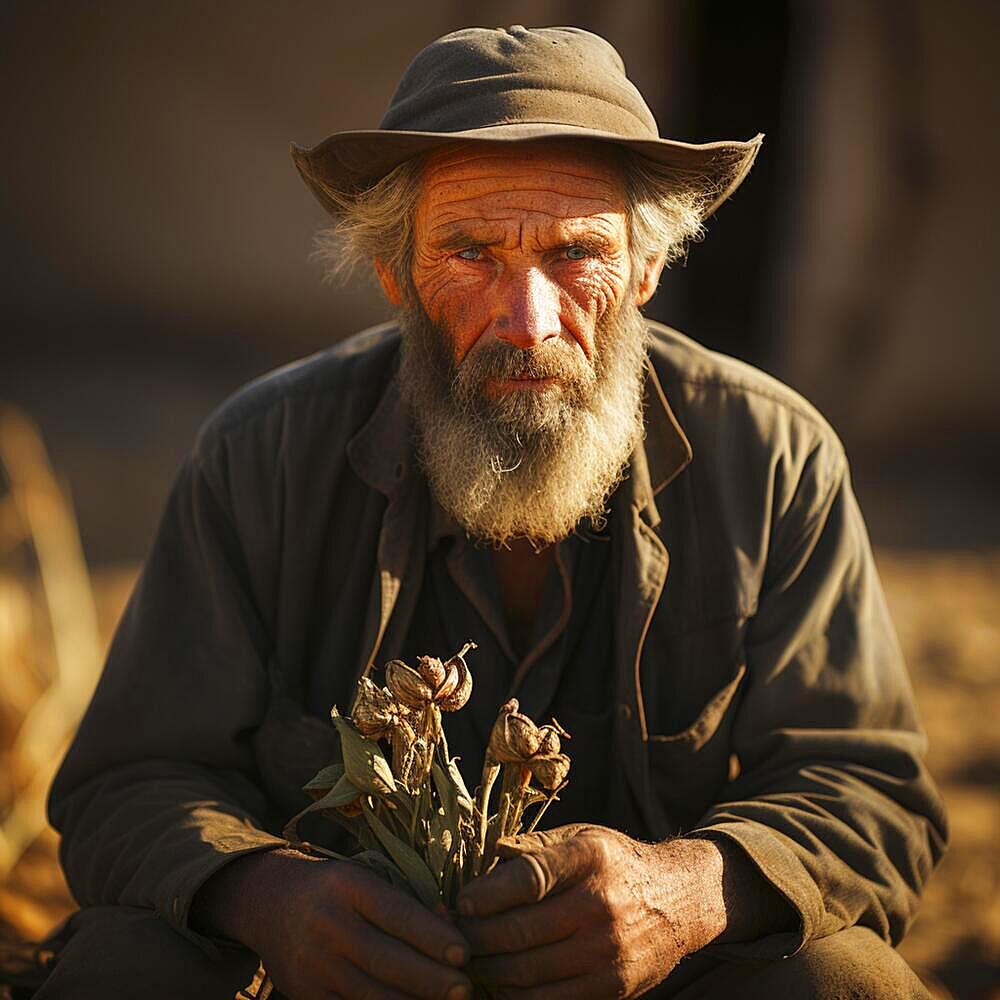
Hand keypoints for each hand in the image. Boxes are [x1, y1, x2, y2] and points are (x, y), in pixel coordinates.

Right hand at [193, 850, 472, 999]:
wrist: (272, 904)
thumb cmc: (336, 890)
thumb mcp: (365, 880)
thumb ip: (405, 901)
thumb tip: (449, 926)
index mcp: (348, 886)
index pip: (397, 914)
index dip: (432, 937)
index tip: (463, 953)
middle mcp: (328, 925)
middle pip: (387, 960)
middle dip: (431, 979)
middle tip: (464, 988)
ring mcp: (314, 964)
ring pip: (372, 995)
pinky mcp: (305, 996)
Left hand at [455, 825, 727, 998]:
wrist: (680, 900)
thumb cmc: (617, 864)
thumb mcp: (583, 837)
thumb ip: (535, 848)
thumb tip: (487, 855)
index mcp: (589, 857)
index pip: (527, 878)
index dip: (486, 894)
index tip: (462, 901)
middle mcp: (600, 904)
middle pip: (518, 931)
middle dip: (476, 936)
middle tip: (456, 933)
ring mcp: (606, 951)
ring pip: (526, 972)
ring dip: (488, 969)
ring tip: (471, 959)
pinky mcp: (611, 988)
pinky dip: (514, 996)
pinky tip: (500, 982)